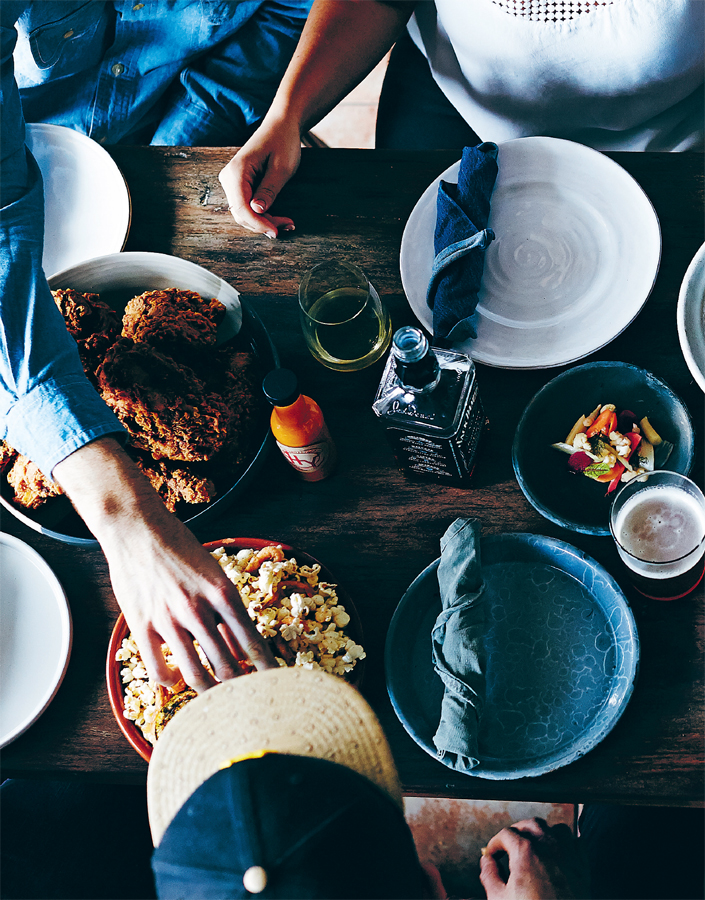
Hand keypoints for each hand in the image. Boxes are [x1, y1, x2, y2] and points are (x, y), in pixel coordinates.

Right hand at [53, 438, 276, 691]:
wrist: (137, 528)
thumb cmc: (180, 548)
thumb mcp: (213, 572)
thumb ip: (225, 608)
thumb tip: (240, 644)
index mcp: (222, 591)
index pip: (251, 640)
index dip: (266, 668)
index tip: (275, 684)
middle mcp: (198, 608)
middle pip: (227, 664)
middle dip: (241, 689)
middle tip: (249, 703)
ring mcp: (168, 619)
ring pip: (195, 673)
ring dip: (210, 692)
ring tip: (218, 703)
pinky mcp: (141, 625)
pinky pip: (158, 669)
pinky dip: (170, 682)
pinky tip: (175, 682)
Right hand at [219, 115, 300, 237]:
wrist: (281, 125)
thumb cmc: (283, 142)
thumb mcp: (281, 168)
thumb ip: (269, 190)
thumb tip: (257, 210)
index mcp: (236, 171)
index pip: (242, 208)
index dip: (258, 223)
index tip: (276, 231)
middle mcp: (229, 178)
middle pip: (242, 214)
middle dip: (264, 224)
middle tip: (289, 225)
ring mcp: (233, 182)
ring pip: (245, 214)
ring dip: (265, 222)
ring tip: (287, 222)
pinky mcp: (240, 186)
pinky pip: (248, 207)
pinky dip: (263, 215)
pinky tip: (278, 218)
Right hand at [479, 818, 589, 899]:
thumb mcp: (500, 899)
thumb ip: (489, 875)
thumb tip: (487, 862)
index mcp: (525, 852)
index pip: (506, 834)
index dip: (495, 843)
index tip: (493, 853)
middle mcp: (548, 847)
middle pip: (531, 825)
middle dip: (518, 831)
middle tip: (510, 844)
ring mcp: (568, 856)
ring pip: (555, 829)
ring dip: (543, 833)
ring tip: (534, 844)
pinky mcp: (582, 868)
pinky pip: (575, 844)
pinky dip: (566, 843)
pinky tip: (559, 853)